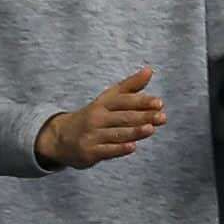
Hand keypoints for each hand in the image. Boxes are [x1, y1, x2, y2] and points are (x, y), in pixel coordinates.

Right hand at [36, 69, 165, 169]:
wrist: (61, 137)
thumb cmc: (92, 117)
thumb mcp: (107, 100)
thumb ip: (130, 87)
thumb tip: (150, 70)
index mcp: (102, 104)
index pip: (124, 101)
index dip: (142, 101)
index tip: (159, 103)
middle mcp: (96, 118)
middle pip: (123, 117)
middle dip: (143, 117)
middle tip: (161, 117)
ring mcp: (92, 136)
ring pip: (116, 133)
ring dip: (134, 132)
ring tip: (150, 129)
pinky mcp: (90, 152)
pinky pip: (106, 151)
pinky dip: (119, 149)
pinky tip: (132, 146)